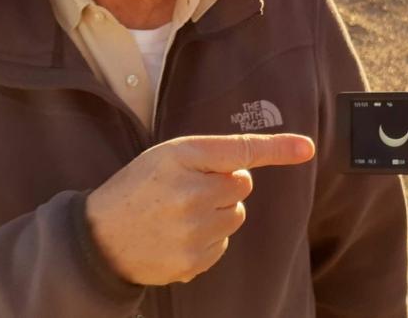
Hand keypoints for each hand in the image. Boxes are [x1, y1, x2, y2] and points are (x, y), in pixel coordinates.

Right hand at [84, 133, 314, 285]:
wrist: (100, 238)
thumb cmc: (139, 188)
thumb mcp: (167, 157)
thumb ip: (209, 156)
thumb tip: (251, 171)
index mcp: (183, 157)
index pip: (240, 150)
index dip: (277, 148)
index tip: (307, 148)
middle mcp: (191, 193)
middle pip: (243, 185)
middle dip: (224, 185)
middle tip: (189, 189)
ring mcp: (193, 230)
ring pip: (236, 216)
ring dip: (218, 213)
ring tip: (181, 213)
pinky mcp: (194, 260)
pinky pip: (224, 244)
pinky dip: (208, 239)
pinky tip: (178, 236)